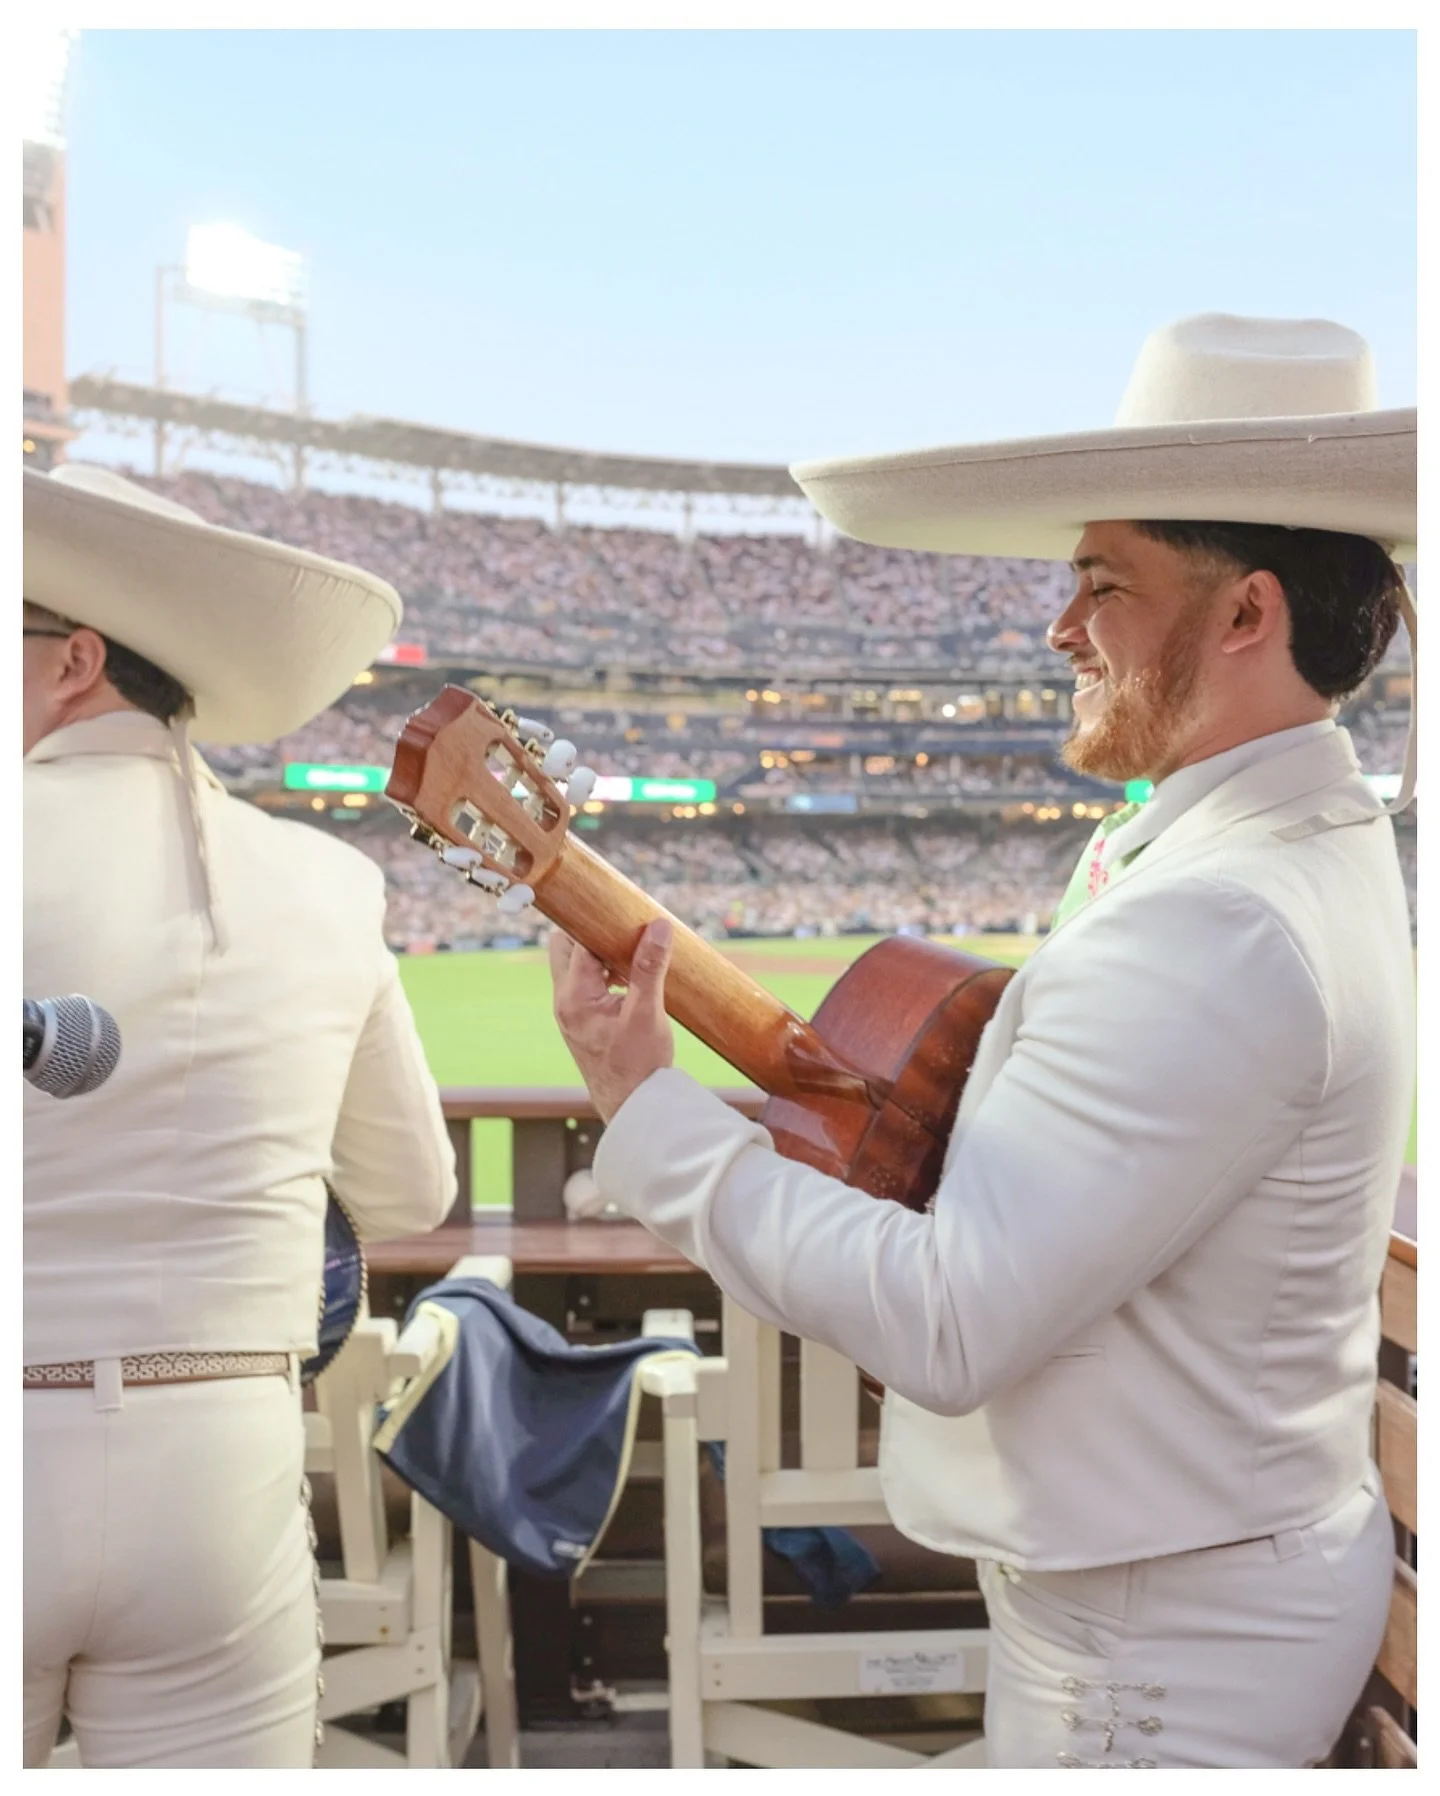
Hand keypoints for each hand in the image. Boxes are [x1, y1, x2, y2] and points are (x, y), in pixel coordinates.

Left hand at [549, 919, 676, 1122]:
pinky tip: (632, 976)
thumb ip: (649, 967)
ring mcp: (570, 1010)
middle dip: (593, 932)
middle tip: (626, 928)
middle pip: (566, 946)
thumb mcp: (647, 1013)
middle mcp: (564, 1000)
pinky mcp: (582, 1019)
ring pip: (575, 963)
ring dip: (600, 952)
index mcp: (574, 996)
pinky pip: (586, 981)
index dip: (600, 921)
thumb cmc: (638, 1066)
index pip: (578, 939)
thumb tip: (658, 926)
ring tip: (633, 951)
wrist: (633, 1106)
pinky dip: (604, 971)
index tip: (624, 910)